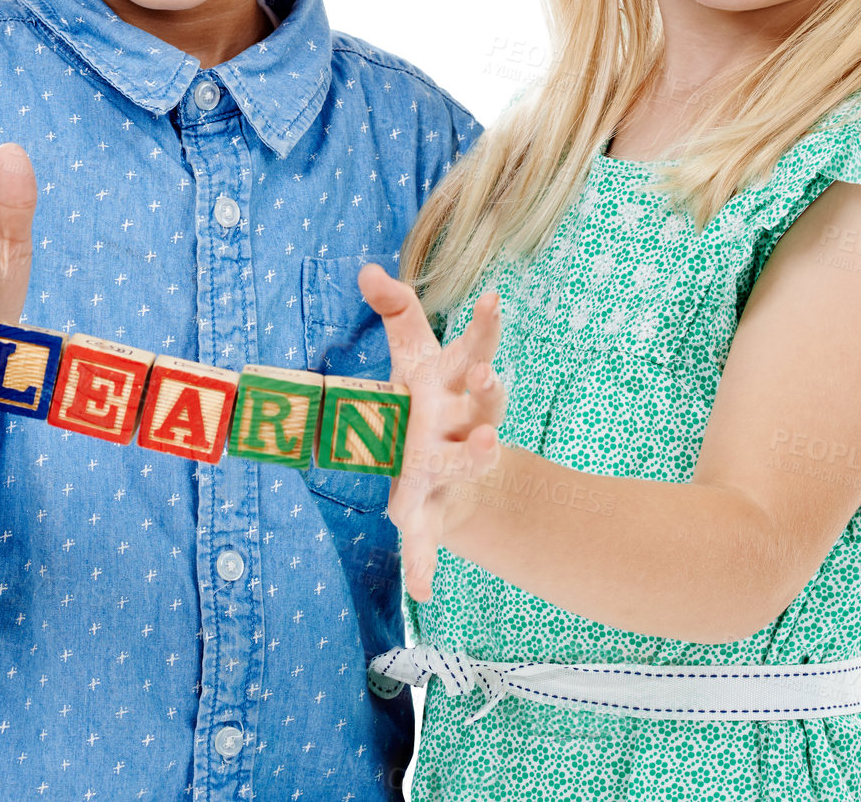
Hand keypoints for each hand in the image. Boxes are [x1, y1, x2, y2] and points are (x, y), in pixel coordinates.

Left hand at [356, 263, 506, 601]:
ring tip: (487, 447)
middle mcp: (463, 424)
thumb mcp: (414, 355)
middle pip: (483, 404)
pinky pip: (428, 540)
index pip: (474, 349)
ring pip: (467, 462)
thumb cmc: (429, 403)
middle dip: (486, 390)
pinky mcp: (432, 512)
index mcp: (455, 385)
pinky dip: (424, 562)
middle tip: (487, 375)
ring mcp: (450, 469)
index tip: (493, 300)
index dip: (484, 328)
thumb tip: (367, 270)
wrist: (451, 475)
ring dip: (476, 456)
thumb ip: (396, 311)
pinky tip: (422, 589)